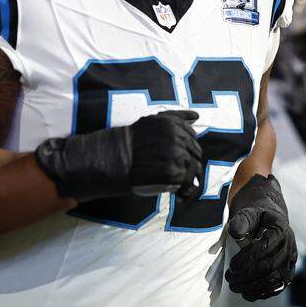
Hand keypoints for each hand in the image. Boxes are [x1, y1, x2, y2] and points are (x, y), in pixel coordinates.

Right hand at [35, 110, 202, 202]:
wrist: (109, 160)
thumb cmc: (128, 142)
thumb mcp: (151, 122)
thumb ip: (175, 117)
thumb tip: (196, 116)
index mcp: (171, 124)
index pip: (192, 136)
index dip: (187, 147)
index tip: (178, 155)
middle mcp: (175, 137)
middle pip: (195, 152)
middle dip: (190, 163)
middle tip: (177, 172)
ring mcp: (175, 155)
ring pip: (193, 168)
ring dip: (187, 176)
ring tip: (176, 183)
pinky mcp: (171, 173)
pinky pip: (185, 182)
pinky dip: (182, 188)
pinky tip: (173, 190)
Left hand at [225, 174, 296, 301]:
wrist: (269, 219)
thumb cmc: (256, 216)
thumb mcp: (248, 212)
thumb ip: (241, 220)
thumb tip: (235, 233)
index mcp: (281, 230)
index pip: (266, 248)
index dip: (249, 259)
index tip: (232, 265)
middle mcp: (289, 247)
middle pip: (270, 266)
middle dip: (248, 275)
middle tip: (229, 278)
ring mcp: (290, 261)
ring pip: (275, 280)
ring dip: (254, 286)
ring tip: (235, 287)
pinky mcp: (287, 272)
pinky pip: (279, 287)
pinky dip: (263, 293)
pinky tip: (247, 294)